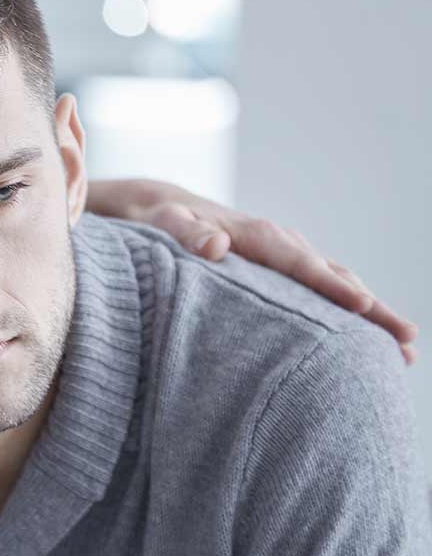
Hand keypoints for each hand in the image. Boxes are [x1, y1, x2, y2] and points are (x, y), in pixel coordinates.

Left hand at [89, 179, 417, 364]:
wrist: (149, 205)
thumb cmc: (150, 219)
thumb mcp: (157, 223)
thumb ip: (182, 231)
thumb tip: (216, 243)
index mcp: (252, 234)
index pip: (298, 263)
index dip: (330, 286)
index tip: (363, 307)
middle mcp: (275, 241)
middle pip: (332, 275)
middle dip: (371, 307)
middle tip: (407, 342)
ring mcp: (278, 254)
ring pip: (333, 281)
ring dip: (368, 311)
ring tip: (403, 349)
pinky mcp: (273, 267)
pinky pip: (317, 286)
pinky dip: (344, 306)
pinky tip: (363, 337)